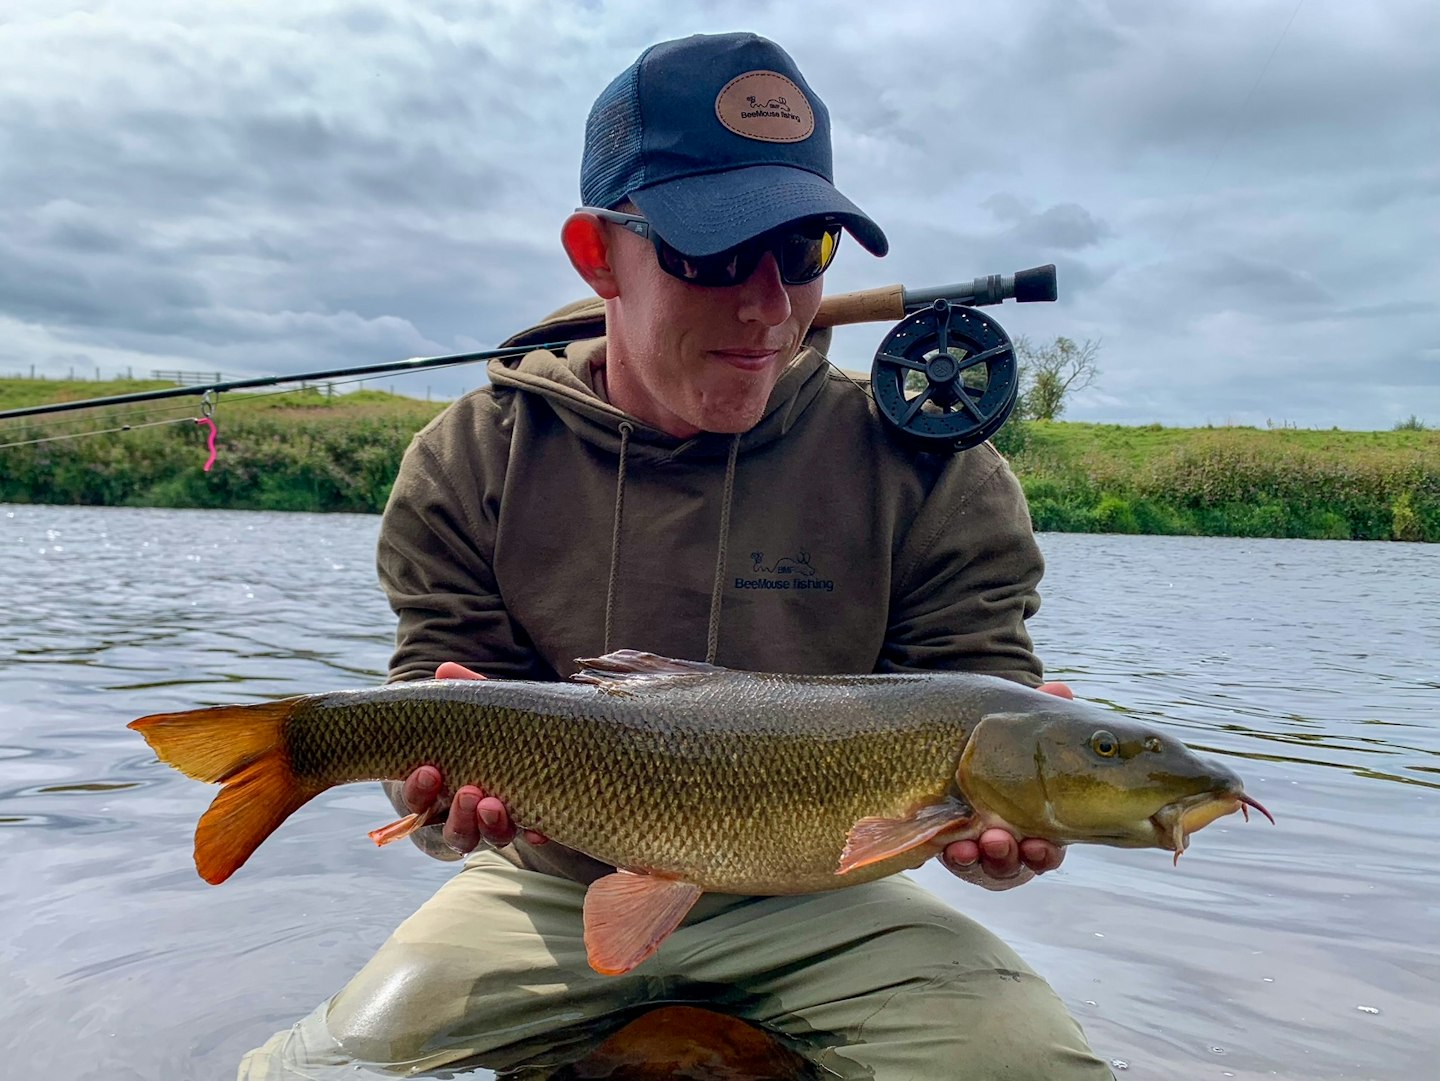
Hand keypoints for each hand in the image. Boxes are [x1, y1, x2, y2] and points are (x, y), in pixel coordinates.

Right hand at [399, 663, 547, 853]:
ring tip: (493, 804)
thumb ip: (466, 692)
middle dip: (458, 815)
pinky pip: (533, 835)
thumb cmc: (498, 725)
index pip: (420, 801)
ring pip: (490, 839)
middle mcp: (472, 813)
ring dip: (490, 826)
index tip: (427, 770)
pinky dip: (535, 832)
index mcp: (445, 787)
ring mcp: (503, 822)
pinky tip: (539, 828)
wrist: (546, 738)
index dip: (419, 791)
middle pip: (456, 831)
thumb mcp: (484, 709)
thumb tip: (444, 670)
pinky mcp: (536, 822)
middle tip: (468, 791)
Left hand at [940, 679, 1072, 890]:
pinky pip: (960, 859)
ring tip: (990, 841)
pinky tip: (955, 845)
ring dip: (996, 858)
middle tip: (1024, 845)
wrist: (932, 737)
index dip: (1049, 849)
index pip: (1053, 840)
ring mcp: (982, 840)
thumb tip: (1062, 690)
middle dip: (1027, 857)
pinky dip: (961, 856)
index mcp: (1041, 810)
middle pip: (1028, 859)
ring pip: (996, 865)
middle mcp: (1015, 832)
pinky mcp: (951, 842)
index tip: (1045, 843)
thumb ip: (1037, 708)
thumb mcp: (1010, 720)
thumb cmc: (987, 735)